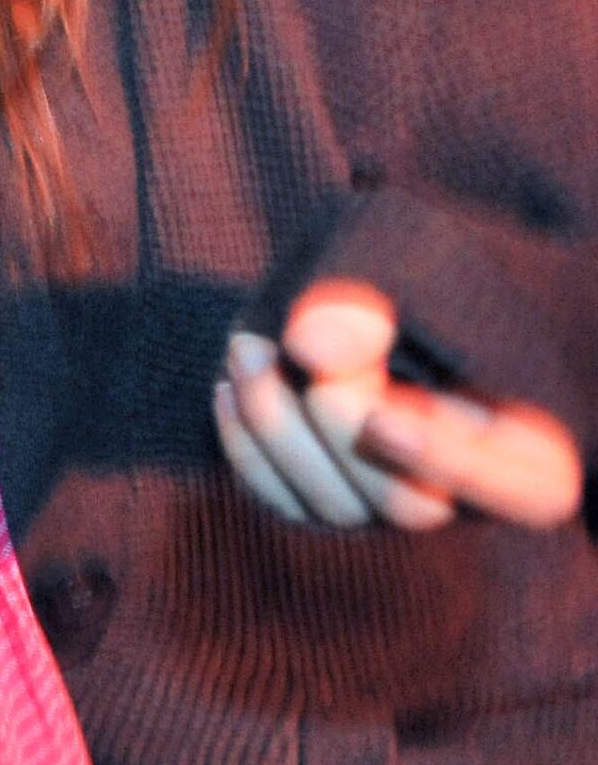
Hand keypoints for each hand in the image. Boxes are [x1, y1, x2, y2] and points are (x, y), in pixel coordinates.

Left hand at [215, 280, 582, 531]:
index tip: (382, 418)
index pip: (518, 491)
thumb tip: (313, 346)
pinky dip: (248, 447)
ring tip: (246, 346)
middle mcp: (467, 496)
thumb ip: (375, 295)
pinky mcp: (326, 504)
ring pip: (336, 508)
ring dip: (278, 425)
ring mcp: (391, 508)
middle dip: (342, 424)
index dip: (444, 460)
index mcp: (534, 449)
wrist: (380, 282)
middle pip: (409, 504)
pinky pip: (283, 503)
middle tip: (299, 346)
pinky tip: (231, 384)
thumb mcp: (411, 255)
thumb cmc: (417, 267)